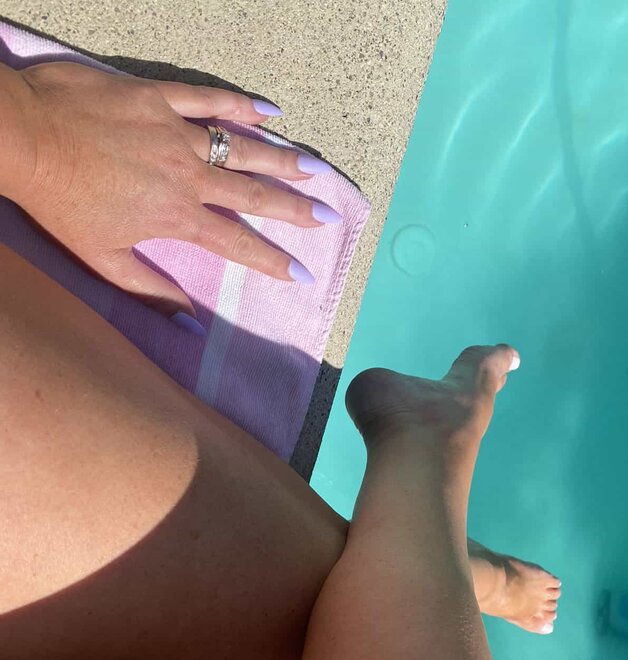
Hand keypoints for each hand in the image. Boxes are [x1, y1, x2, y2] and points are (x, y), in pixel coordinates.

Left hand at [9, 61, 337, 319]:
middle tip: (328, 216)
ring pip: (240, 146)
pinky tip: (270, 111)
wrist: (24, 138)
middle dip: (294, 208)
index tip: (304, 274)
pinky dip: (241, 104)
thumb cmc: (60, 202)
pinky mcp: (158, 98)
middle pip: (252, 194)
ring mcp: (176, 132)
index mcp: (177, 217)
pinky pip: (208, 99)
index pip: (237, 243)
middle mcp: (187, 175)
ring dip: (280, 160)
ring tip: (314, 169)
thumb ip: (150, 290)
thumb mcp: (102, 260)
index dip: (274, 261)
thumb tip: (189, 323)